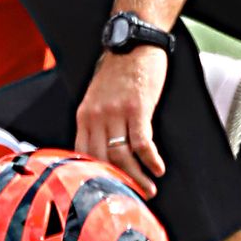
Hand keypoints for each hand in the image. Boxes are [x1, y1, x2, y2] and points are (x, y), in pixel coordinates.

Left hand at [75, 47, 168, 197]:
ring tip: (150, 189)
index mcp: (84, 115)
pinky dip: (150, 160)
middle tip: (132, 197)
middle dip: (117, 183)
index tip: (107, 192)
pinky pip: (142, 142)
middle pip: (102, 160)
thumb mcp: (98, 97)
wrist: (134, 42)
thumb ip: (97, 122)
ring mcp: (115, 112)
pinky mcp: (137, 108)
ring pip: (121, 156)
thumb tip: (103, 152)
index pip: (82, 154)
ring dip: (137, 177)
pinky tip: (158, 168)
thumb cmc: (119, 71)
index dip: (95, 177)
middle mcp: (95, 116)